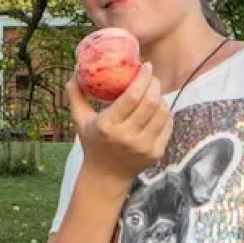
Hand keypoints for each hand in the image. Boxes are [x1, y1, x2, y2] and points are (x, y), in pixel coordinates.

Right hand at [67, 62, 171, 181]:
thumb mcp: (80, 120)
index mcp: (107, 125)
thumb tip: (76, 68)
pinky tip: (157, 109)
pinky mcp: (156, 153)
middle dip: (154, 84)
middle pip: (150, 102)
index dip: (142, 78)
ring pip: (162, 112)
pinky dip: (165, 113)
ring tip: (153, 92)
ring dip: (160, 97)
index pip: (132, 96)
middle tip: (151, 76)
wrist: (106, 176)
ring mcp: (144, 146)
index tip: (146, 65)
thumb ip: (76, 94)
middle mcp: (127, 137)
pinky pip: (167, 125)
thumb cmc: (93, 143)